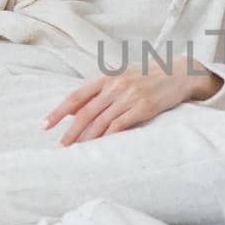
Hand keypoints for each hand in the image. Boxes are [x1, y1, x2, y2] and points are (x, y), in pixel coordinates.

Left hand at [42, 56, 222, 144]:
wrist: (179, 73)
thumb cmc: (146, 77)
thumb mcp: (120, 77)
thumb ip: (98, 92)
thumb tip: (73, 111)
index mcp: (106, 77)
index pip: (76, 96)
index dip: (58, 112)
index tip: (45, 125)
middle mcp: (116, 86)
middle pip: (86, 113)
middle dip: (70, 132)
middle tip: (60, 146)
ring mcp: (130, 97)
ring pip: (101, 122)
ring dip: (86, 139)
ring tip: (76, 151)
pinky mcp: (144, 108)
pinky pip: (120, 126)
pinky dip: (108, 138)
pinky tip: (100, 147)